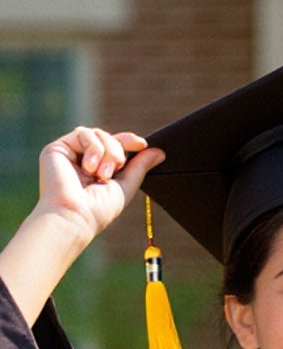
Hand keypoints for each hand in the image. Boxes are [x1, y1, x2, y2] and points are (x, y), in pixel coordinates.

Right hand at [34, 128, 159, 246]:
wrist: (75, 215)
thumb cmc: (99, 209)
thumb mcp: (126, 186)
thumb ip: (140, 167)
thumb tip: (159, 151)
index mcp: (98, 168)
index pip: (115, 146)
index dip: (129, 141)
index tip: (142, 144)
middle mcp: (83, 160)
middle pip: (108, 137)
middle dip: (118, 150)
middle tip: (116, 168)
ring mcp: (70, 153)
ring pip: (97, 133)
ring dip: (107, 151)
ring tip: (102, 174)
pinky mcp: (57, 148)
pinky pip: (83, 133)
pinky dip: (93, 148)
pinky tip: (89, 168)